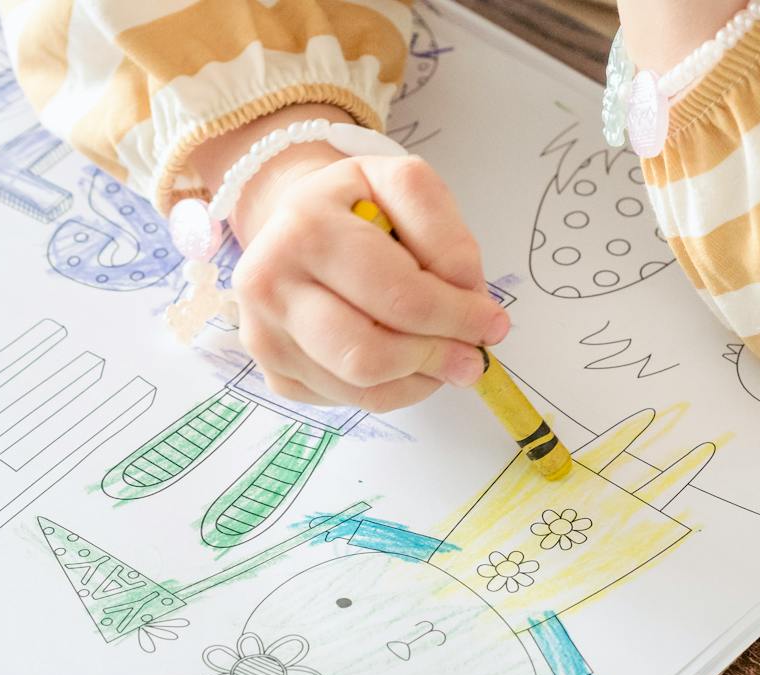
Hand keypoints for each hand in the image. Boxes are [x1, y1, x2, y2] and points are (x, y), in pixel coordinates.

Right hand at [190, 105, 508, 411]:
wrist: (295, 223)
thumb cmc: (357, 206)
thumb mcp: (405, 186)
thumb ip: (445, 234)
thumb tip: (468, 299)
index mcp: (305, 230)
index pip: (398, 296)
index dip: (457, 316)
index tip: (494, 324)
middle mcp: (269, 287)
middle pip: (371, 354)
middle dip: (437, 358)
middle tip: (473, 357)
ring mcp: (265, 337)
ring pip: (363, 387)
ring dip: (419, 379)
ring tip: (441, 353)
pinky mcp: (276, 375)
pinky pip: (350, 402)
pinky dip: (393, 389)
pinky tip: (404, 357)